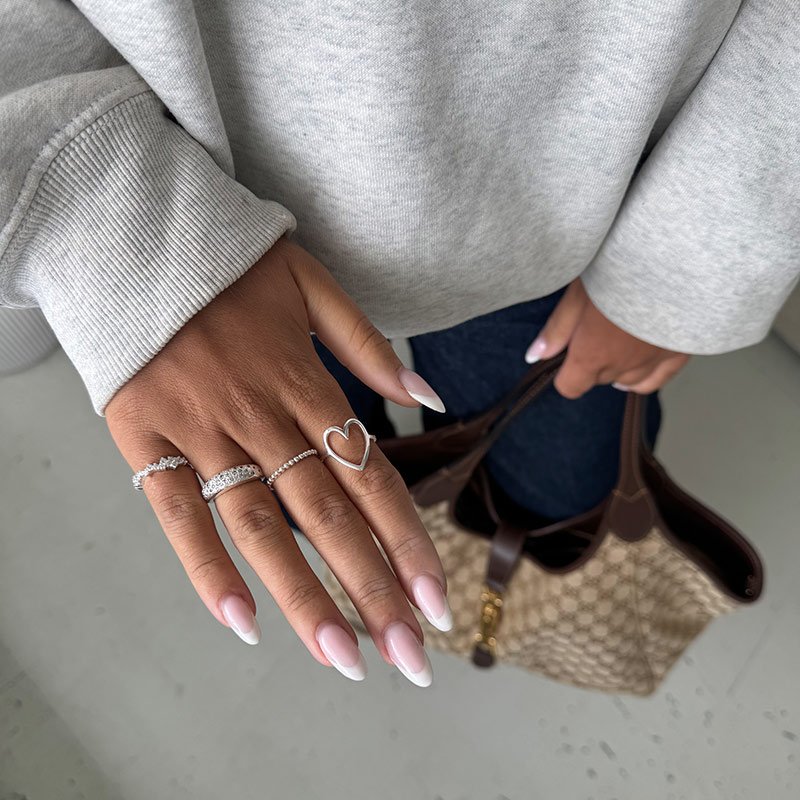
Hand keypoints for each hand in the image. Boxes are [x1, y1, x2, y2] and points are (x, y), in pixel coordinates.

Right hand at [106, 235, 449, 685]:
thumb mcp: (312, 285)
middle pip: (328, 516)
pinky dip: (206, 569)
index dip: (407, 540)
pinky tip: (241, 624)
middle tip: (411, 657)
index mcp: (305, 381)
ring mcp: (203, 430)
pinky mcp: (146, 439)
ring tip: (344, 659)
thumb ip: (369, 346)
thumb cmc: (230, 266)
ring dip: (305, 597)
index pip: (370, 475)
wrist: (134, 234)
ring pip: (262, 526)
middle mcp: (261, 415)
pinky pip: (178, 513)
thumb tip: (429, 398)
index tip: (437, 599)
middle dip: (374, 589)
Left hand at [524, 278, 689, 397]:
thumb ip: (557, 330)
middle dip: (590, 363)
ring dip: (616, 369)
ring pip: (627, 382)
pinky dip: (645, 378)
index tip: (566, 356)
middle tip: (592, 334)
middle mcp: (621, 366)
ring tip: (613, 347)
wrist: (673, 264)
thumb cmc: (618, 273)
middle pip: (597, 379)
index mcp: (592, 355)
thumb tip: (535, 355)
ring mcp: (651, 362)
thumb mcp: (578, 295)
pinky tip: (637, 369)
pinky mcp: (677, 354)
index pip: (570, 387)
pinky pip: (658, 379)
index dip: (564, 374)